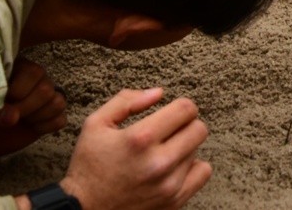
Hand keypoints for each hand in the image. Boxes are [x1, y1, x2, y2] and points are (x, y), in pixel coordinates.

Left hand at [0, 58, 66, 157]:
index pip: (33, 72)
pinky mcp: (54, 115)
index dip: (19, 91)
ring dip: (36, 117)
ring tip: (21, 121)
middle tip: (9, 117)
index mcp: (20, 69)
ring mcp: (49, 97)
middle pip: (47, 90)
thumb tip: (11, 117)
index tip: (3, 102)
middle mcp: (38, 79)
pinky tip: (32, 127)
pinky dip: (46, 126)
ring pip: (58, 103)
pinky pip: (61, 119)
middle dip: (26, 108)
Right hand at [58, 88, 211, 209]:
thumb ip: (126, 101)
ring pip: (198, 150)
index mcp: (140, 138)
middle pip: (199, 129)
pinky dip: (192, 167)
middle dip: (186, 124)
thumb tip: (158, 93)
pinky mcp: (173, 201)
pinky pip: (203, 173)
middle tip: (169, 131)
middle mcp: (159, 162)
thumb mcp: (96, 124)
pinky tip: (174, 167)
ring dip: (184, 147)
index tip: (171, 112)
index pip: (186, 109)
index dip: (180, 106)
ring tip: (162, 152)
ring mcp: (168, 185)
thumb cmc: (88, 167)